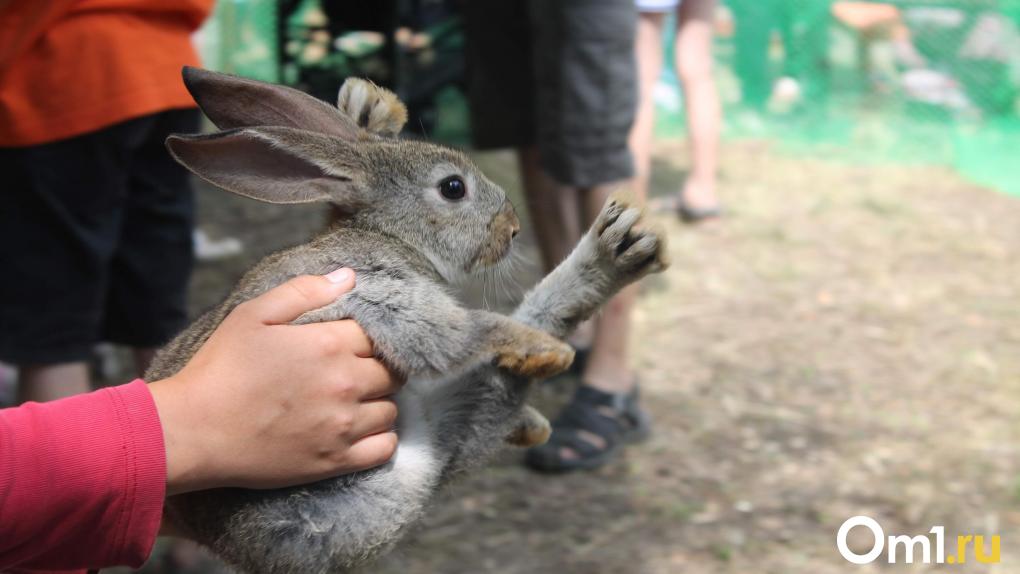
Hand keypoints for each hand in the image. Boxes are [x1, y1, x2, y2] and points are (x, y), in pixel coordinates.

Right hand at [149, 268, 401, 494]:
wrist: (193, 431)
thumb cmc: (220, 368)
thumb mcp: (253, 315)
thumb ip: (304, 291)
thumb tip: (349, 277)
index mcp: (328, 345)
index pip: (378, 336)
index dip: (367, 339)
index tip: (353, 345)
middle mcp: (344, 384)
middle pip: (392, 373)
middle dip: (379, 369)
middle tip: (356, 372)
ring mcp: (343, 426)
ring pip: (391, 410)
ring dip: (378, 403)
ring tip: (356, 401)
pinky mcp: (335, 460)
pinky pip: (384, 449)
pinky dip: (381, 439)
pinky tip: (363, 430)